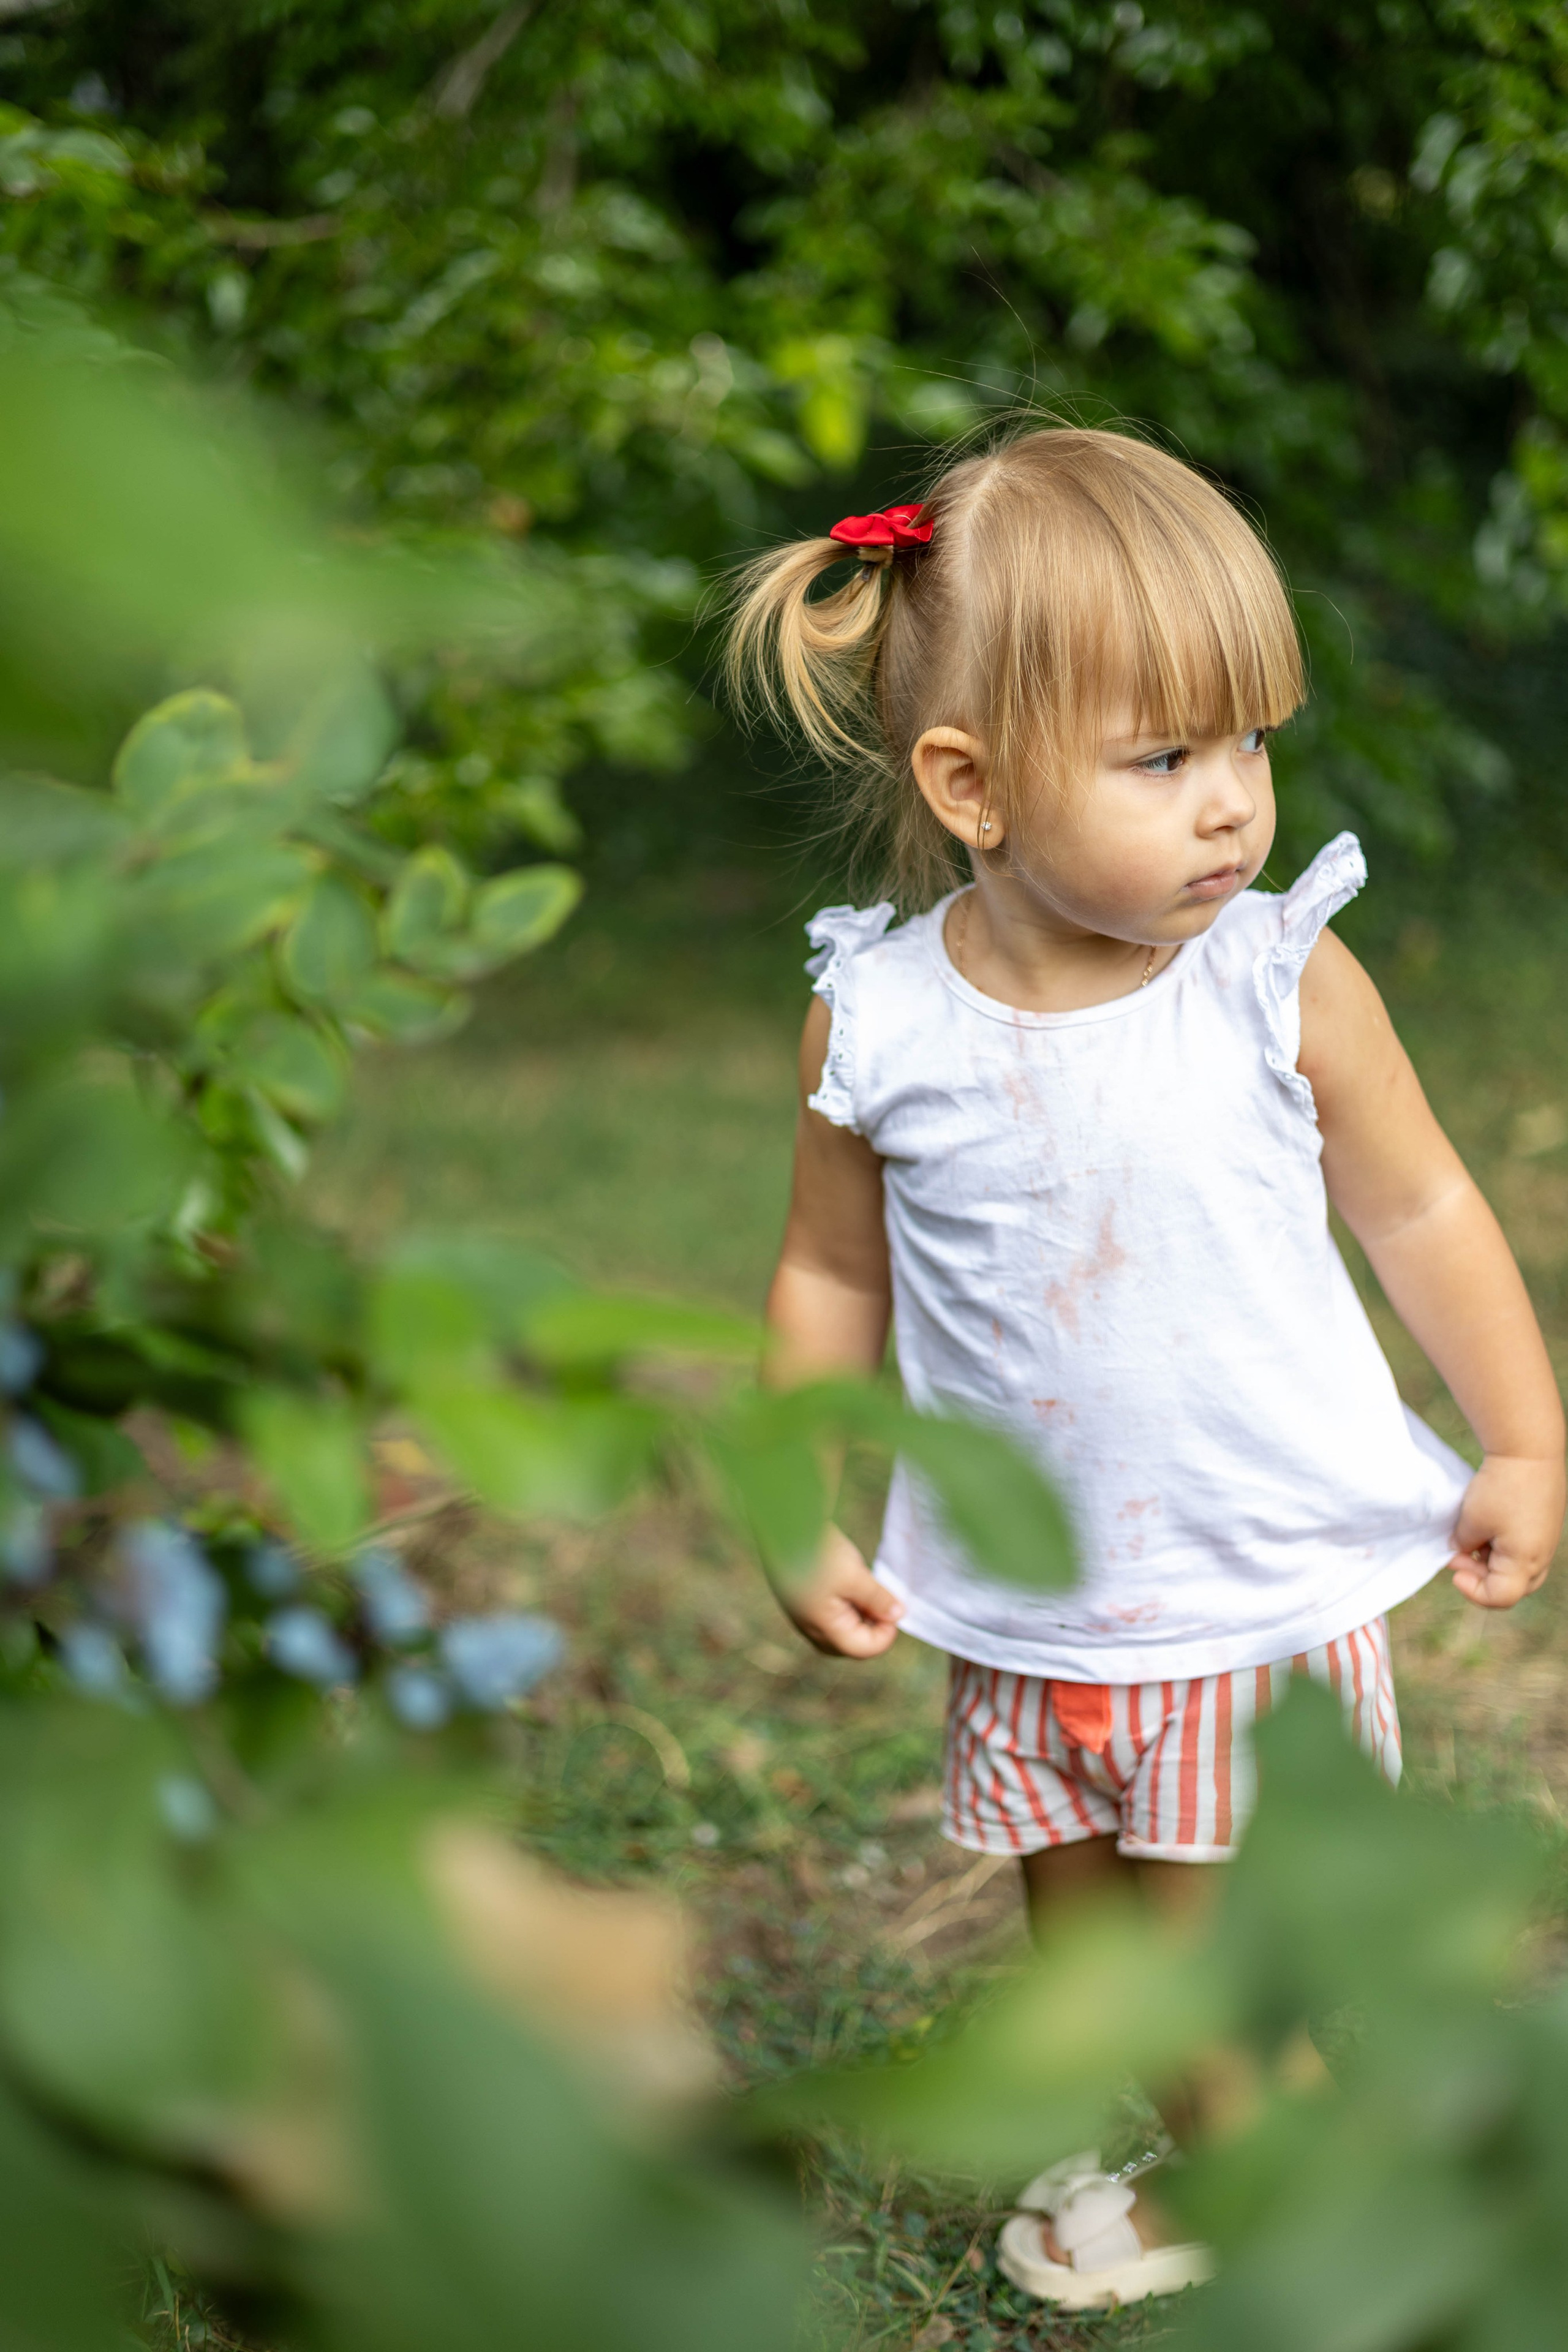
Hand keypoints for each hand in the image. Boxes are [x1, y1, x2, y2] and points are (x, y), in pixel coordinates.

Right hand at [775, 1523, 902, 1658]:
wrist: (783, 1525)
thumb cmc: (818, 1553)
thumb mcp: (855, 1575)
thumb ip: (877, 1599)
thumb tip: (898, 1616)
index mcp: (823, 1628)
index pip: (863, 1649)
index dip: (886, 1633)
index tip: (895, 1607)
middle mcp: (811, 1628)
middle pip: (849, 1646)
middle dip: (871, 1630)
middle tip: (882, 1602)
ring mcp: (804, 1616)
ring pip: (839, 1632)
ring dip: (859, 1618)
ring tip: (866, 1590)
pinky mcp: (801, 1602)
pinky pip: (828, 1618)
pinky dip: (846, 1608)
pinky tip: (850, 1585)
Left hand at [1448, 1453, 1565, 1608]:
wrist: (1530, 1450)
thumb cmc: (1501, 1488)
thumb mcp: (1472, 1520)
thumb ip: (1463, 1544)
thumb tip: (1460, 1551)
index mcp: (1526, 1562)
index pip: (1499, 1597)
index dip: (1471, 1590)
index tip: (1453, 1569)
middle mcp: (1541, 1557)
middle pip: (1510, 1587)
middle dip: (1480, 1576)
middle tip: (1459, 1554)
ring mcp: (1545, 1542)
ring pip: (1515, 1567)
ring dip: (1489, 1560)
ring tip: (1470, 1534)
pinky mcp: (1544, 1526)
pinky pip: (1521, 1548)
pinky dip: (1500, 1545)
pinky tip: (1485, 1524)